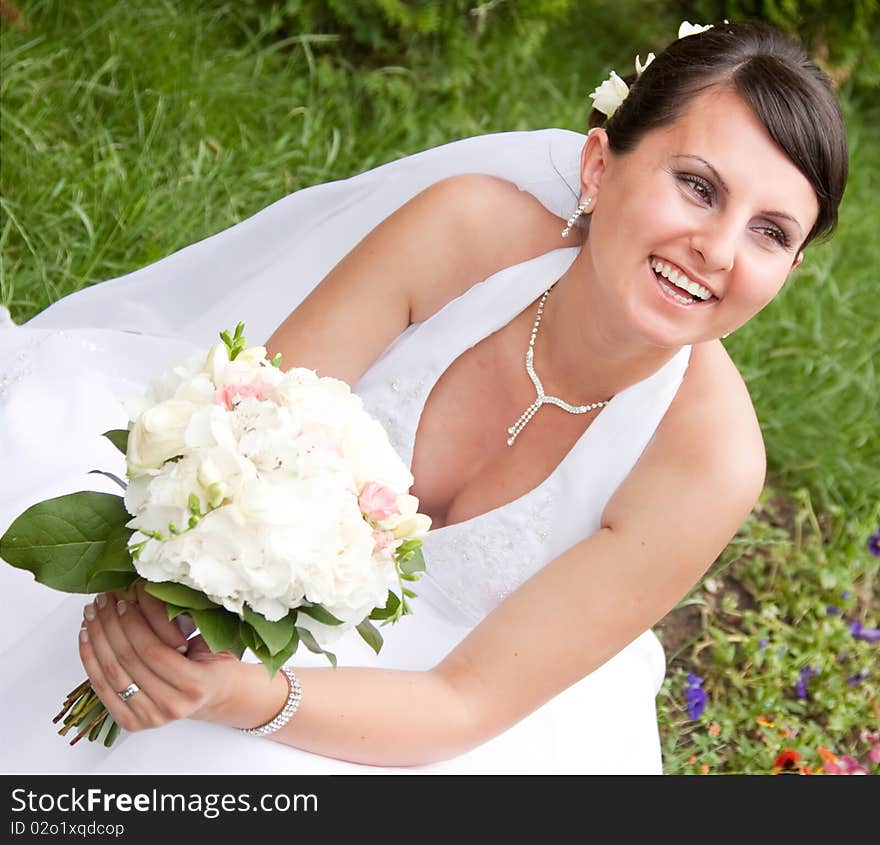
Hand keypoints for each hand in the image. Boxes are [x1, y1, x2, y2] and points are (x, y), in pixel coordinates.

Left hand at [78, 581, 239, 732]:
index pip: (152, 651)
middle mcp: (172, 706)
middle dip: (110, 626)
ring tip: (90, 616)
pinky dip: (90, 663)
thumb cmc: (214, 662)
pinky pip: (103, 690)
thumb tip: (148, 593)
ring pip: (112, 674)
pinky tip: (85, 639)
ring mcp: (151, 718)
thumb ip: (184, 625)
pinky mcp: (132, 723)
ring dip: (96, 641)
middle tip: (101, 602)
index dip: (133, 624)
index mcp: (196, 684)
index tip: (122, 602)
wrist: (216, 695)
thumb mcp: (210, 641)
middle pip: (129, 661)